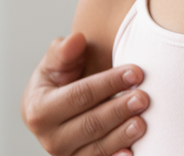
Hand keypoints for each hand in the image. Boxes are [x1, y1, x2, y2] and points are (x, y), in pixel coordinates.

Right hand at [21, 32, 149, 155]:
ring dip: (121, 135)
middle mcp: (50, 138)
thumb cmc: (60, 81)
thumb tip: (76, 39)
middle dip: (118, 110)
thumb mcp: (55, 64)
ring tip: (143, 122)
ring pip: (96, 149)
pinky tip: (132, 152)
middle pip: (90, 124)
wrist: (59, 110)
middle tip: (144, 98)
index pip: (79, 95)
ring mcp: (65, 155)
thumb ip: (63, 52)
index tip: (136, 72)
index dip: (109, 83)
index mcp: (39, 111)